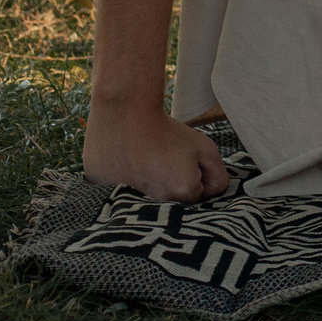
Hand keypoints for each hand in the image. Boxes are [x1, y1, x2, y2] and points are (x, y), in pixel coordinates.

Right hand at [83, 101, 230, 201]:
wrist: (127, 115)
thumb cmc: (168, 132)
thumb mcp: (205, 148)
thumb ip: (217, 175)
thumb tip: (213, 193)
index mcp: (181, 194)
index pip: (196, 196)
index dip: (193, 176)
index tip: (181, 161)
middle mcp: (155, 205)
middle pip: (169, 200)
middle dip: (170, 183)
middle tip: (161, 160)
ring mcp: (126, 202)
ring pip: (145, 199)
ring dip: (147, 184)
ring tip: (143, 160)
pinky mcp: (104, 194)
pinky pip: (119, 194)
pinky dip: (124, 181)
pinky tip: (125, 162)